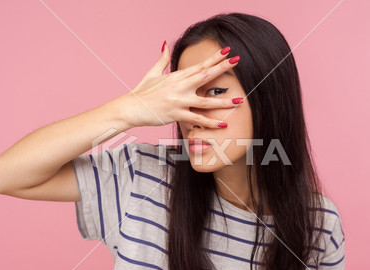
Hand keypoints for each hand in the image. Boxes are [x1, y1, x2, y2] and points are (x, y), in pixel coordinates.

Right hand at [115, 43, 242, 127]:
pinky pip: (197, 119)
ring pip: (205, 100)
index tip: (227, 51)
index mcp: (176, 76)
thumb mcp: (152, 73)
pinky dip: (210, 123)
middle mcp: (179, 86)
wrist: (130, 108)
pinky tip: (223, 124)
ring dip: (223, 101)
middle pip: (204, 75)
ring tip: (239, 100)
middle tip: (237, 61)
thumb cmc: (141, 92)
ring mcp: (178, 101)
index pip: (199, 65)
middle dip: (222, 68)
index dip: (214, 58)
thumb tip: (165, 45)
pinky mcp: (176, 114)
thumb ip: (162, 60)